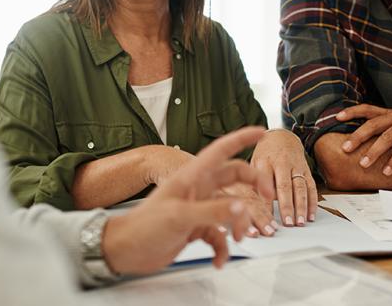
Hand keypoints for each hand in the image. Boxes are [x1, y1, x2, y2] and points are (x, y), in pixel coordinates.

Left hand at [101, 127, 273, 274]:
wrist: (125, 250)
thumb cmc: (143, 226)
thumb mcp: (180, 216)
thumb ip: (213, 211)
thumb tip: (244, 207)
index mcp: (192, 177)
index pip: (221, 150)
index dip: (241, 138)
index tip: (262, 132)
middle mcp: (197, 189)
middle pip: (234, 177)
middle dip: (253, 185)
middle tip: (266, 197)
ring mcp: (197, 208)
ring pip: (230, 209)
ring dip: (238, 224)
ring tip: (238, 238)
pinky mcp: (195, 228)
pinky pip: (219, 235)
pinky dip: (223, 248)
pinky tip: (218, 259)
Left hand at [250, 129, 316, 226]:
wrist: (282, 137)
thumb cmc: (264, 155)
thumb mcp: (253, 163)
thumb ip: (252, 182)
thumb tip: (249, 207)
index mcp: (264, 161)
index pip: (264, 182)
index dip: (266, 200)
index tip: (266, 217)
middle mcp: (281, 163)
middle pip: (284, 185)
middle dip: (286, 205)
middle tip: (287, 223)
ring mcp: (295, 166)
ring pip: (300, 187)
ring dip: (301, 206)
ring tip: (300, 222)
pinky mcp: (306, 169)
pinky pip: (311, 186)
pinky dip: (312, 202)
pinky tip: (311, 215)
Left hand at [338, 105, 391, 174]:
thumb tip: (374, 137)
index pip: (368, 109)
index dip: (352, 112)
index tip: (336, 117)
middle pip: (373, 124)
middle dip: (357, 136)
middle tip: (344, 148)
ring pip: (388, 137)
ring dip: (374, 151)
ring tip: (363, 164)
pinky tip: (388, 171)